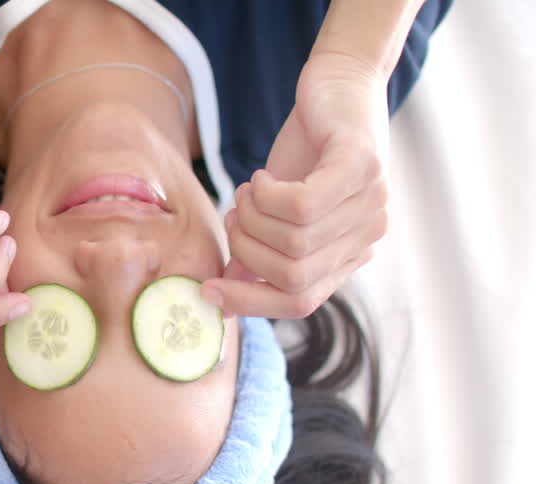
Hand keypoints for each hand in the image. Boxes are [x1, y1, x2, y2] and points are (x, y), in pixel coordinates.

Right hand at [202, 51, 390, 317]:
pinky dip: (267, 195)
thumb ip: (258, 250)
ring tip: (249, 190)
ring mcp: (371, 202)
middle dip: (246, 249)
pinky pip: (304, 205)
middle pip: (292, 276)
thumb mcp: (277, 208)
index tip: (208, 291)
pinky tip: (261, 178)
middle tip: (235, 214)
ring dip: (253, 215)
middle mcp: (367, 235)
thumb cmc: (307, 148)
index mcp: (347, 254)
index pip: (301, 303)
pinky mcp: (362, 166)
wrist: (339, 83)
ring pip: (294, 242)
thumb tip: (223, 290)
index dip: (251, 303)